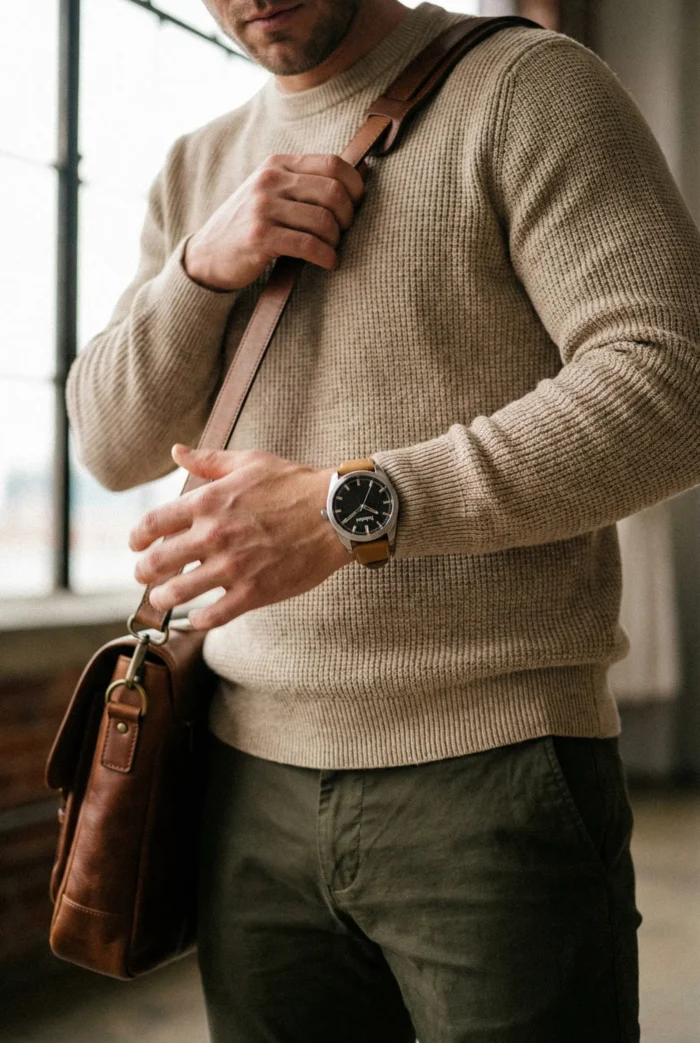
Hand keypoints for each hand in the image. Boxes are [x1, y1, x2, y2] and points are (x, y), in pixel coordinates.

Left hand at [128, 444, 350, 629]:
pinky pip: (213, 615)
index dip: (137, 539)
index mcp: (207, 502)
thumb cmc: (295, 484)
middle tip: (144, 576)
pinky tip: (196, 618)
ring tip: (163, 598)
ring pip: (178, 592)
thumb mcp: (249, 462)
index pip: (152, 525)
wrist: (336, 512)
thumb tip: (177, 452)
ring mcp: (232, 566)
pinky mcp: (253, 592)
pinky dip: (198, 620)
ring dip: (163, 598)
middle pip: (156, 561)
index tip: (136, 545)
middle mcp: (213, 536)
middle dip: (143, 572)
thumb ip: (208, 461)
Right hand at [184, 153, 368, 291]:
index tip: (357, 206)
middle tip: (345, 232)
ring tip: (332, 250)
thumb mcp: (272, 194)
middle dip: (348, 216)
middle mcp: (270, 180)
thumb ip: (306, 183)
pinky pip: (308, 244)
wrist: (208, 255)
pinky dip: (326, 256)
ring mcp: (263, 207)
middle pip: (333, 192)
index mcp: (278, 165)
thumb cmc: (249, 226)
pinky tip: (329, 263)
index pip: (333, 163)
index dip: (355, 186)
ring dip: (336, 240)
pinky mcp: (260, 237)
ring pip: (323, 220)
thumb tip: (361, 172)